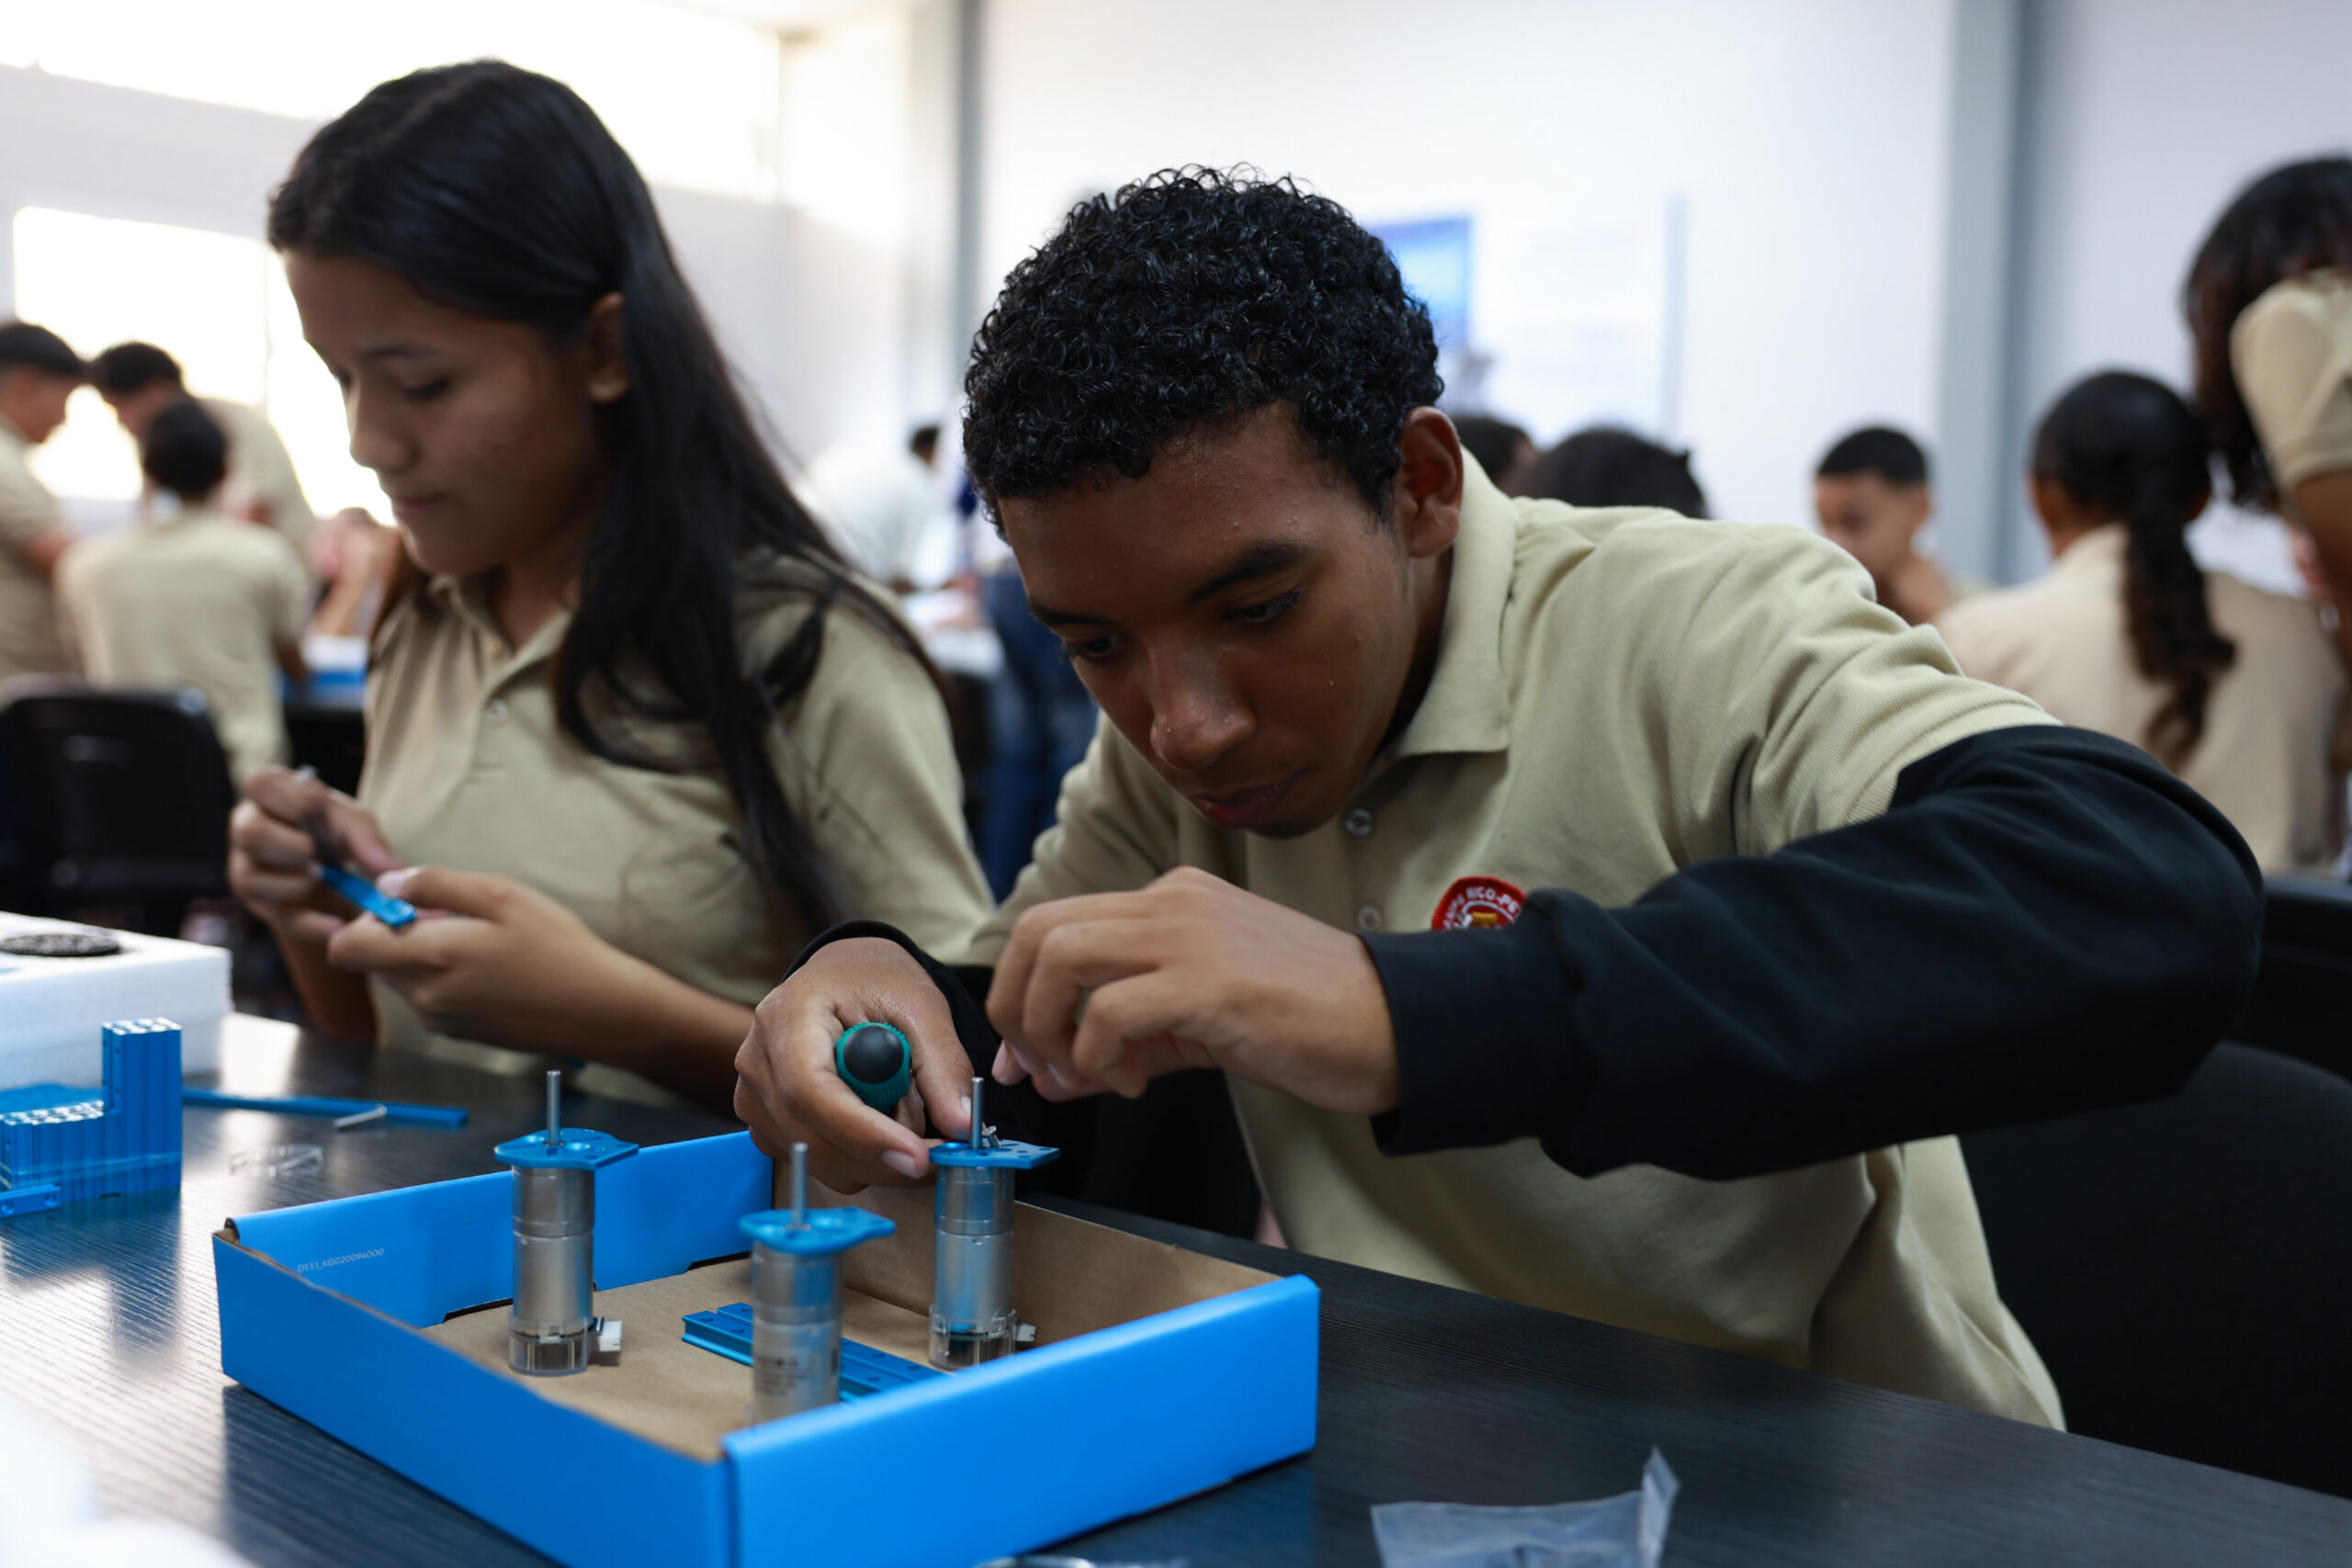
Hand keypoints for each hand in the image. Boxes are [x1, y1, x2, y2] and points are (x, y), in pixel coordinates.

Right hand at [229, 766, 403, 943]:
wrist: (327, 866)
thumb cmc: (333, 830)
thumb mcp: (354, 824)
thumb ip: (368, 840)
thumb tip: (391, 870)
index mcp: (269, 794)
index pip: (260, 784)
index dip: (291, 799)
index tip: (318, 809)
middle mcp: (248, 827)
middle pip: (250, 833)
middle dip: (290, 846)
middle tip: (315, 852)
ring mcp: (246, 865)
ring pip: (251, 879)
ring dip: (295, 883)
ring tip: (322, 878)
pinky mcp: (258, 900)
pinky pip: (276, 916)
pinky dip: (311, 924)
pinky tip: (335, 926)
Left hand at [325, 867, 644, 1054]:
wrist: (599, 1011)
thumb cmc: (558, 947)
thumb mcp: (501, 896)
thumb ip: (435, 885)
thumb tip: (387, 885)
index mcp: (429, 958)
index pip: (346, 948)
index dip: (362, 918)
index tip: (401, 904)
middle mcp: (423, 997)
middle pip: (374, 961)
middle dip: (400, 934)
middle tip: (457, 918)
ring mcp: (439, 1021)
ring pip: (403, 978)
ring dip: (425, 956)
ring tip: (483, 943)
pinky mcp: (458, 1034)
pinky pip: (430, 998)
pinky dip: (446, 978)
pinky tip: (494, 969)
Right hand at [733, 937, 981, 1192]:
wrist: (842, 976)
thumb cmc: (876, 982)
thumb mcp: (921, 1007)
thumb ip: (943, 1066)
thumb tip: (962, 1127)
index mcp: (787, 1017)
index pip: (811, 1092)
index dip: (864, 1133)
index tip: (917, 1157)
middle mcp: (758, 1062)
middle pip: (814, 1139)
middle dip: (884, 1157)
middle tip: (941, 1151)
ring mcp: (753, 1098)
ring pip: (820, 1160)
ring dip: (876, 1155)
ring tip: (902, 1104)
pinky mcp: (765, 1125)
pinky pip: (816, 1163)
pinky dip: (859, 1157)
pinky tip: (876, 1116)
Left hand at [988, 866, 1398, 1112]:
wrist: (1395, 1024)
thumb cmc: (1308, 1020)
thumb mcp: (1200, 1020)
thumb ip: (1126, 1039)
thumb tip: (1052, 1073)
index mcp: (1170, 898)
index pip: (1054, 922)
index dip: (1017, 991)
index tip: (1023, 1056)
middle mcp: (1173, 901)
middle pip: (1039, 930)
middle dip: (1015, 1007)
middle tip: (1034, 1068)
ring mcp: (1193, 934)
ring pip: (1061, 957)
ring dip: (1048, 1030)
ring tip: (1081, 1076)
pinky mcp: (1214, 982)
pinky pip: (1113, 1012)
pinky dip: (1099, 1058)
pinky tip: (1135, 1085)